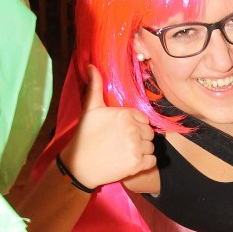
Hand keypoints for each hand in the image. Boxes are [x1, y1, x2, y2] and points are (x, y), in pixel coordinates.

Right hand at [61, 65, 156, 190]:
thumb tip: (91, 65)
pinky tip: (130, 161)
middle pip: (148, 133)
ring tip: (125, 151)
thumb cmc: (85, 136)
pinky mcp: (138, 164)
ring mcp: (136, 147)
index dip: (134, 125)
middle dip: (139, 137)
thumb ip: (95, 86)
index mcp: (125, 114)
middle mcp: (133, 129)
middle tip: (122, 143)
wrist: (80, 165)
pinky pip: (152, 160)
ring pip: (151, 146)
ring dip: (142, 150)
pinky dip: (145, 162)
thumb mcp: (90, 109)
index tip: (121, 131)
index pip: (143, 119)